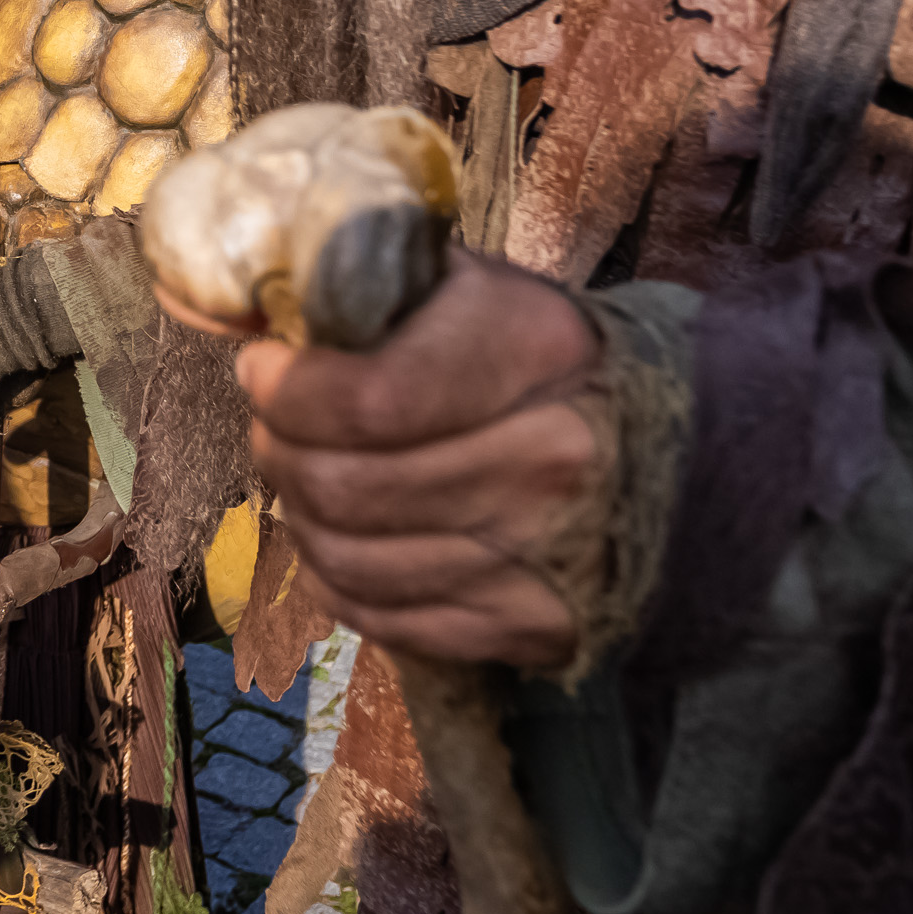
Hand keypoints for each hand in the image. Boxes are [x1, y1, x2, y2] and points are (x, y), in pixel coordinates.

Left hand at [233, 250, 605, 667]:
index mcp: (536, 354)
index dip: (287, 389)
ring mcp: (541, 560)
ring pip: (349, 560)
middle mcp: (547, 463)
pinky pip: (382, 618)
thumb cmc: (547, 358)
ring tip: (304, 472)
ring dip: (299, 513)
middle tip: (275, 422)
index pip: (367, 401)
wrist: (686, 456)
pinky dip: (335, 578)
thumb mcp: (478, 288)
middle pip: (344, 487)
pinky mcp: (529, 631)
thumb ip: (364, 282)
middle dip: (279, 447)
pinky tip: (340, 534)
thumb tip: (226, 294)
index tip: (262, 366)